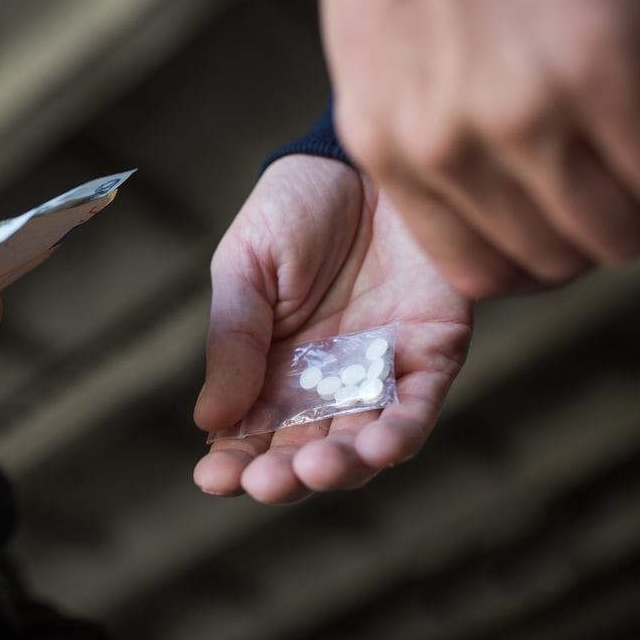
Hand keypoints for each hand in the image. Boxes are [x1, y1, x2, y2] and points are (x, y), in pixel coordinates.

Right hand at [193, 155, 472, 503]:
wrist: (365, 158)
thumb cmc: (295, 207)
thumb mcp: (244, 266)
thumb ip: (232, 339)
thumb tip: (208, 420)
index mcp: (268, 367)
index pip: (247, 434)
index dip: (231, 464)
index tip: (214, 478)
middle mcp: (323, 382)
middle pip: (304, 452)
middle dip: (285, 477)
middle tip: (268, 482)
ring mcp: (378, 372)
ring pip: (361, 444)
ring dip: (342, 468)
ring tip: (318, 468)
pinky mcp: (431, 352)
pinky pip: (418, 407)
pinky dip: (401, 433)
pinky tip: (378, 447)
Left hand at [322, 0, 639, 298]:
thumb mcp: (378, 67)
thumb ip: (417, 137)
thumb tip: (475, 192)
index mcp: (389, 151)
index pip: (478, 269)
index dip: (537, 261)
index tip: (561, 231)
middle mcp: (449, 150)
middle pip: (553, 258)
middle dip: (592, 234)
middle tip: (614, 191)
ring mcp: (526, 117)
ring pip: (614, 230)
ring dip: (639, 208)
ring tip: (637, 163)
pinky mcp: (605, 73)